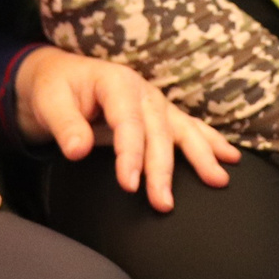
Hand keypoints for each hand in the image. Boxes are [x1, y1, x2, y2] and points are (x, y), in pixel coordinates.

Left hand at [16, 46, 238, 211]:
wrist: (60, 75)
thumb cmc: (54, 89)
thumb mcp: (49, 102)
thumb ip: (64, 124)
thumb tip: (78, 150)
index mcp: (116, 82)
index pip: (128, 122)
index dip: (130, 154)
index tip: (129, 185)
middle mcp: (143, 91)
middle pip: (158, 131)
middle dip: (163, 168)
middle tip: (163, 202)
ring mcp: (156, 102)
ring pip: (182, 130)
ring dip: (201, 156)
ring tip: (218, 179)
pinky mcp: (161, 115)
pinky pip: (190, 128)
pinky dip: (211, 142)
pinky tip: (230, 158)